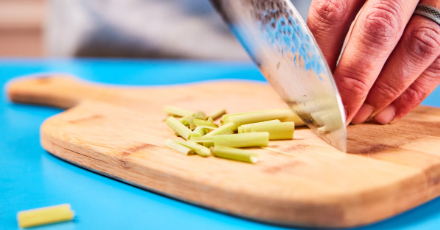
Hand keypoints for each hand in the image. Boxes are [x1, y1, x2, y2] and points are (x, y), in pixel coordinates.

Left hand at [307, 0, 439, 123]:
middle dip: (355, 79)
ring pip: (417, 45)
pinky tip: (392, 110)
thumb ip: (336, 19)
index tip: (312, 87)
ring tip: (364, 115)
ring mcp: (435, 1)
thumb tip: (315, 68)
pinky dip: (416, 90)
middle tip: (340, 113)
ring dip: (387, 90)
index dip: (321, 54)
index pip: (333, 13)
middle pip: (376, 31)